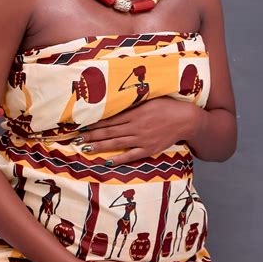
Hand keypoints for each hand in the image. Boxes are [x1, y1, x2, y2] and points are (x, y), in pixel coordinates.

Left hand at [79, 97, 201, 164]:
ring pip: (116, 144)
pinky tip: (108, 161)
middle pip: (109, 132)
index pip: (109, 119)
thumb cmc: (167, 106)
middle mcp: (135, 126)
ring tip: (86, 148)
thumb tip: (115, 103)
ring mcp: (142, 139)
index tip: (81, 125)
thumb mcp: (148, 100)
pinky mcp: (149, 149)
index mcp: (134, 113)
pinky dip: (119, 159)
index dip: (94, 123)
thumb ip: (131, 104)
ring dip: (100, 147)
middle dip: (91, 136)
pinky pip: (131, 155)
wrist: (185, 119)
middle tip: (76, 139)